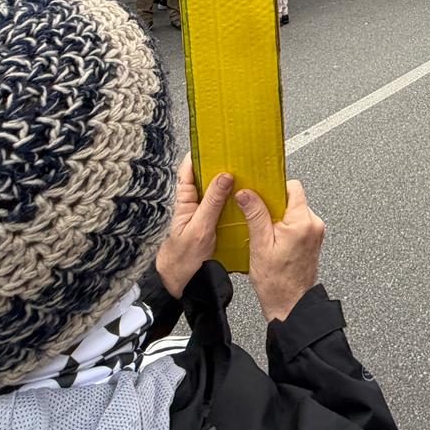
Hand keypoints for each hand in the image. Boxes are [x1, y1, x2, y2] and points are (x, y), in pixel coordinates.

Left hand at [155, 155, 232, 296]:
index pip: (188, 170)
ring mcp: (203, 216)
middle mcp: (194, 205)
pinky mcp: (213, 227)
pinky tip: (245, 200)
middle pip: (205, 179)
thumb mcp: (200, 228)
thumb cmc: (183, 260)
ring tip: (245, 174)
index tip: (212, 142)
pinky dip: (234, 202)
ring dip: (229, 186)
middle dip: (219, 167)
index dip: (198, 155)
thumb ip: (211, 202)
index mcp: (184, 201)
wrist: (183, 286)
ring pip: (217, 194)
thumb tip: (224, 176)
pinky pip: (224, 209)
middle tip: (235, 155)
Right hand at [238, 179, 324, 322]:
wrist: (291, 305)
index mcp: (302, 222)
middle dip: (273, 205)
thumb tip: (247, 194)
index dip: (274, 187)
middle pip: (292, 199)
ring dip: (278, 217)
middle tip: (258, 217)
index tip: (260, 192)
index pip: (292, 187)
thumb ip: (255, 215)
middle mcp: (313, 224)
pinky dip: (283, 227)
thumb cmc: (278, 283)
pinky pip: (297, 223)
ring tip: (265, 234)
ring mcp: (314, 233)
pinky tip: (272, 240)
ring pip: (293, 211)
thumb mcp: (260, 245)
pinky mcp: (312, 240)